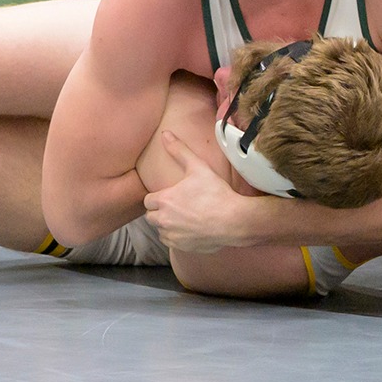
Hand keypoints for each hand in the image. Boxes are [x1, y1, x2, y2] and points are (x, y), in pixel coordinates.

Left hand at [142, 133, 255, 252]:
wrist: (233, 221)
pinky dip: (177, 237)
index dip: (158, 198)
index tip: (170, 196)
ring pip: (160, 231)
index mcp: (164, 200)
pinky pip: (171, 242)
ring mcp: (172, 236)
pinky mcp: (181, 247)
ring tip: (185, 218)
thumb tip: (165, 134)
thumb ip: (179, 150)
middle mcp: (163, 220)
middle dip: (160, 212)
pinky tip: (191, 229)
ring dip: (167, 225)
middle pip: (151, 217)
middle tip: (177, 206)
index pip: (147, 201)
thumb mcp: (198, 167)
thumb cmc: (215, 193)